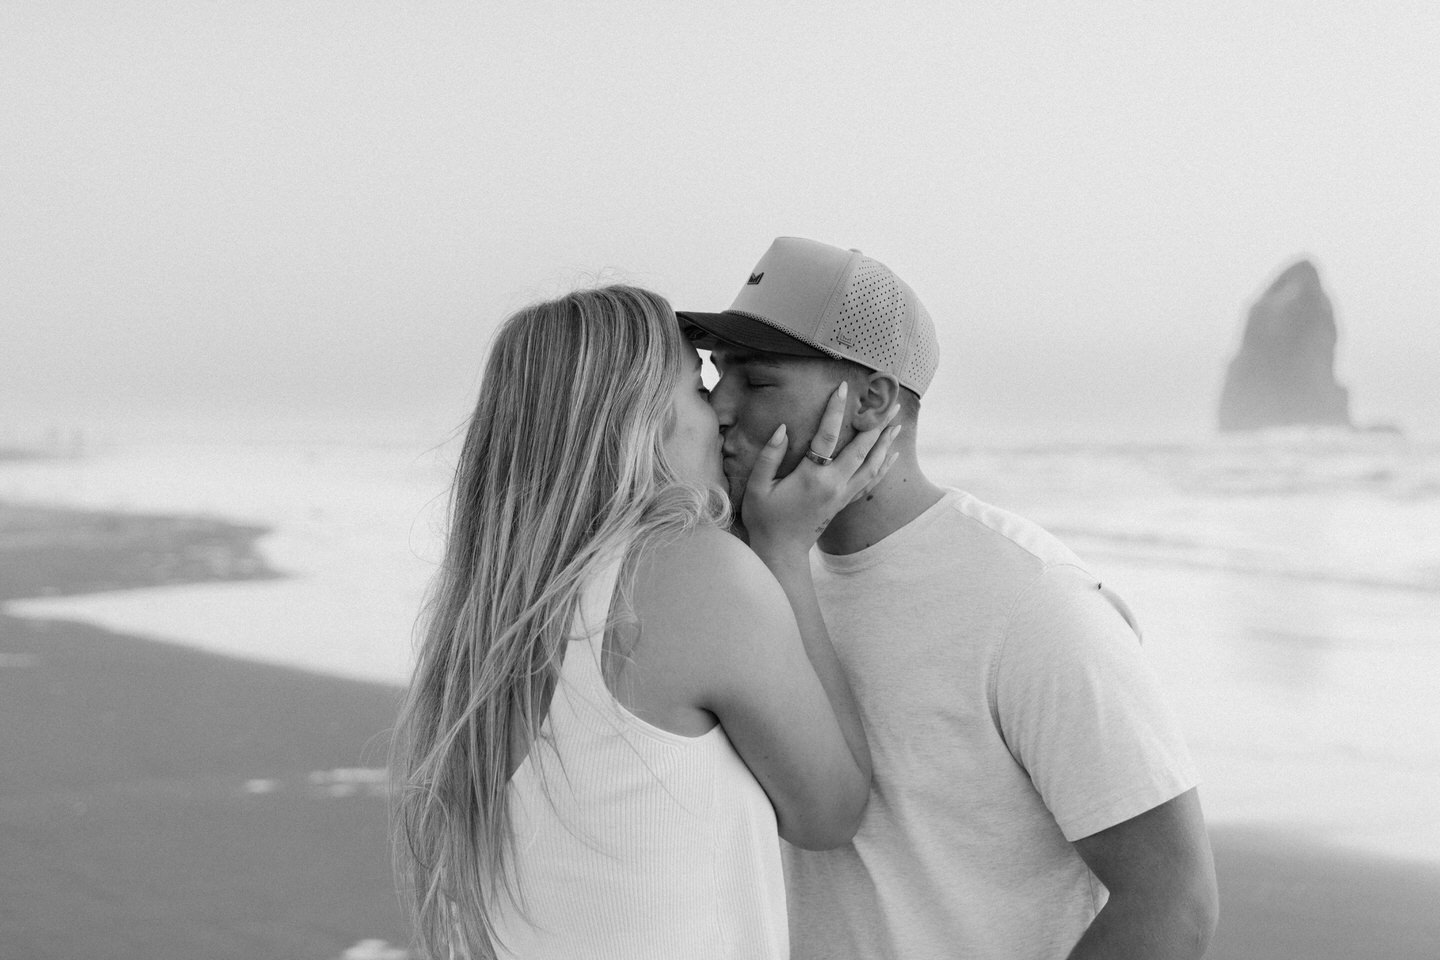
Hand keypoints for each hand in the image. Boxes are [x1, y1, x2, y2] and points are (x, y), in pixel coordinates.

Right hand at [742, 381, 900, 558]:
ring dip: (885, 443)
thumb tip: (783, 429)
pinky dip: (883, 466)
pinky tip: (891, 455)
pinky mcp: (844, 503)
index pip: (827, 436)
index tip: (843, 388)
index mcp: (812, 478)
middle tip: (890, 403)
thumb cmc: (765, 519)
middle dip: (876, 424)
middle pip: (861, 449)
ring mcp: (842, 495)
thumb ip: (769, 457)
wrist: (781, 552)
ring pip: (872, 465)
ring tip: (896, 423)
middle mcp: (834, 485)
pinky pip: (870, 481)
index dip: (835, 410)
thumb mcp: (758, 488)